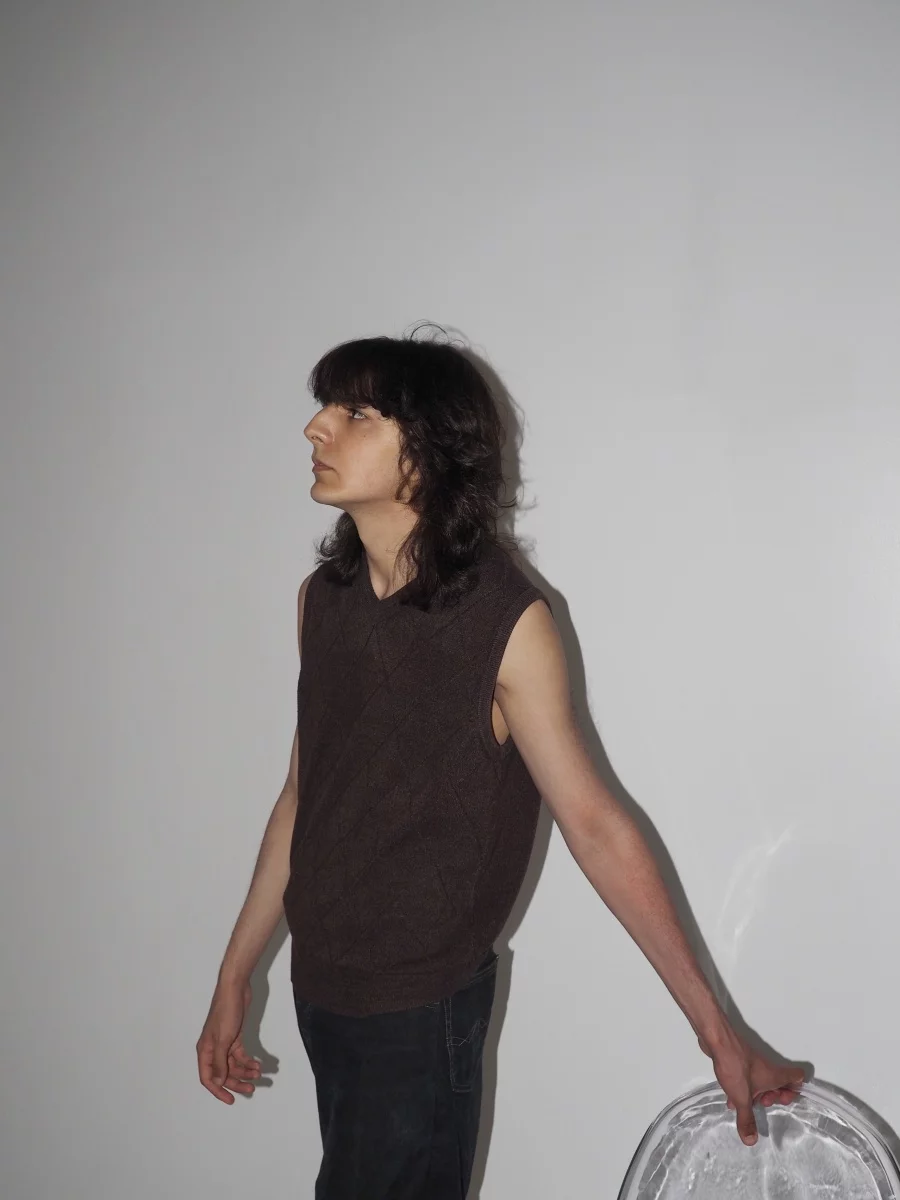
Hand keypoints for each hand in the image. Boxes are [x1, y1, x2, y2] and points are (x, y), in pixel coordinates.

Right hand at [196, 979, 261, 1103]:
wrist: (236, 989)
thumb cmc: (226, 1012)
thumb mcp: (223, 1040)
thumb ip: (219, 1062)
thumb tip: (216, 1083)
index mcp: (204, 1051)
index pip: (207, 1078)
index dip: (218, 1091)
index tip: (231, 1101)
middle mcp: (212, 1049)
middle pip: (223, 1073)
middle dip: (236, 1082)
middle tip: (252, 1089)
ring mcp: (224, 1043)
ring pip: (233, 1065)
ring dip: (245, 1071)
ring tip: (258, 1074)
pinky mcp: (234, 1037)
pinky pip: (240, 1055)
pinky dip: (248, 1061)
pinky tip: (258, 1064)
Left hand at [698, 1027, 804, 1146]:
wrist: (716, 1040)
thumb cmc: (735, 1067)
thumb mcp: (742, 1098)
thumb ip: (747, 1120)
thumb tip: (751, 1141)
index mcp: (775, 1075)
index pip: (798, 1077)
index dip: (795, 1091)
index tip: (783, 1100)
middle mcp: (767, 1067)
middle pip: (779, 1082)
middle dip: (772, 1096)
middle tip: (762, 1102)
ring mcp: (753, 1063)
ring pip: (761, 1081)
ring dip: (755, 1094)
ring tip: (743, 1106)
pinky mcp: (739, 1061)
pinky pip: (746, 1078)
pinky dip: (742, 1088)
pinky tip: (730, 1099)